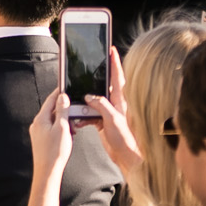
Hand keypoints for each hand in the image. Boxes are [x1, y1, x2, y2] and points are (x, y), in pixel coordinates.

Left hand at [31, 87, 74, 176]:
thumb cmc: (55, 152)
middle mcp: (37, 124)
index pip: (50, 100)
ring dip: (64, 122)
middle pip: (52, 110)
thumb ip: (62, 111)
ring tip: (72, 129)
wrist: (47, 170)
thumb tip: (62, 97)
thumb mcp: (62, 128)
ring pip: (54, 121)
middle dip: (64, 111)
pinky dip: (62, 130)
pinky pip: (53, 129)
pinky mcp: (42, 139)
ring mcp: (38, 132)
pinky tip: (69, 136)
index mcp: (41, 119)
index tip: (65, 86)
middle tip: (74, 112)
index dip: (59, 93)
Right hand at [83, 47, 142, 174]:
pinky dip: (83, 115)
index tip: (111, 49)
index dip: (115, 62)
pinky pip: (90, 113)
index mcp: (121, 100)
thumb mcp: (112, 119)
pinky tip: (79, 120)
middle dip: (96, 77)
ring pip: (94, 100)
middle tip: (89, 66)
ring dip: (85, 101)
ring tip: (78, 102)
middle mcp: (116, 104)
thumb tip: (89, 97)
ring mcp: (109, 112)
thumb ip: (101, 105)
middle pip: (104, 85)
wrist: (127, 156)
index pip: (118, 76)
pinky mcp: (103, 121)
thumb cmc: (126, 139)